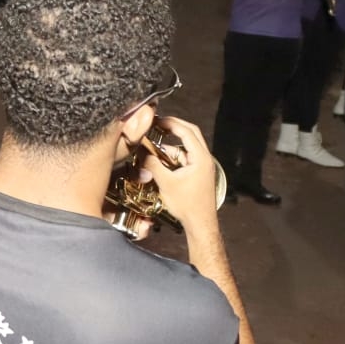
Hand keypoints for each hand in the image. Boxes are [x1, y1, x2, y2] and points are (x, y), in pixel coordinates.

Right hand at [141, 116, 221, 232]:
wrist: (200, 223)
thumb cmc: (187, 205)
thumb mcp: (166, 183)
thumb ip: (152, 164)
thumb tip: (140, 151)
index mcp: (200, 158)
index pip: (186, 131)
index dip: (170, 123)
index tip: (156, 120)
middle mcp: (205, 158)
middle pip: (191, 133)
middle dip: (174, 127)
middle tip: (157, 124)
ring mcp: (203, 165)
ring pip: (187, 146)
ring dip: (171, 144)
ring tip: (154, 146)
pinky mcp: (199, 172)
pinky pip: (186, 157)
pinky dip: (174, 155)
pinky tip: (161, 161)